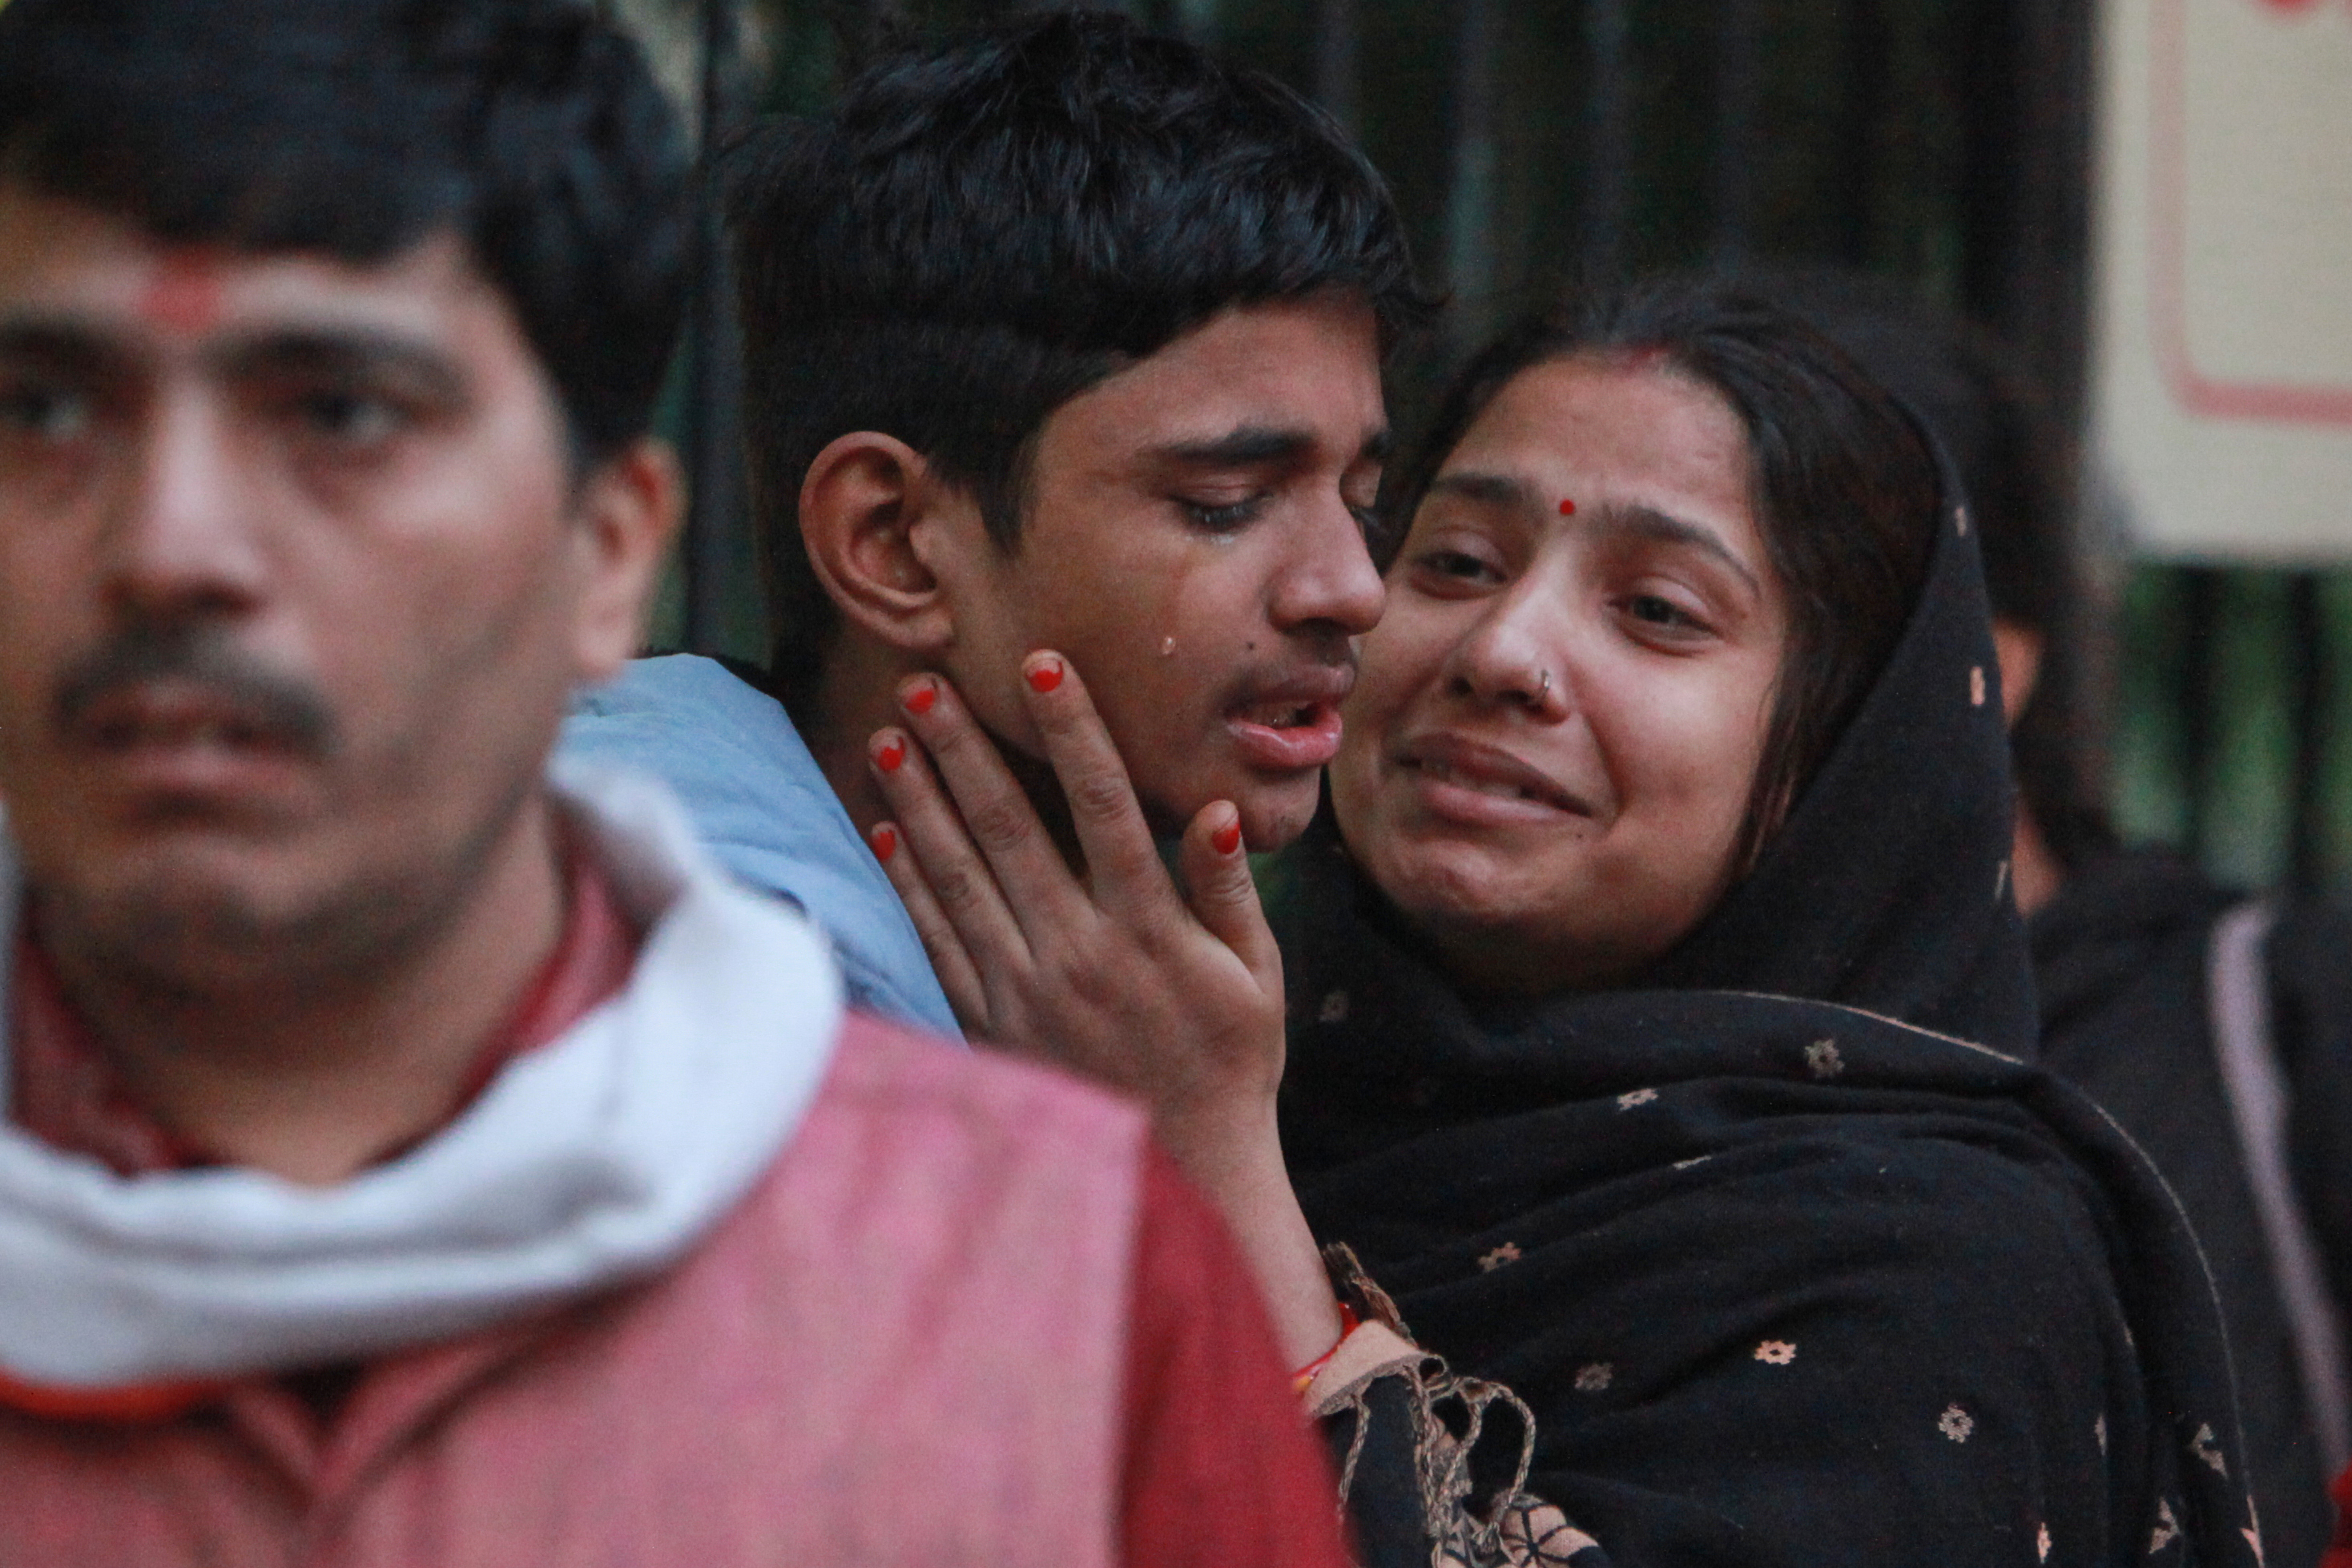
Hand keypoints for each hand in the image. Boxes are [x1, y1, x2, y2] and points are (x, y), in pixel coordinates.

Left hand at [866, 652, 1339, 1363]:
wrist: (1181, 1170)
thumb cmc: (1230, 1062)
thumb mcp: (1255, 976)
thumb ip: (1230, 892)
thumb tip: (1213, 811)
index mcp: (1149, 930)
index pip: (1104, 806)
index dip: (1074, 731)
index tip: (1044, 665)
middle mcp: (1077, 952)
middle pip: (1009, 829)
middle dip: (963, 749)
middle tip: (922, 681)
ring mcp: (1025, 989)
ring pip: (959, 877)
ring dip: (919, 803)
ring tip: (886, 737)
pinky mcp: (990, 1022)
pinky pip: (939, 941)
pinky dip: (908, 884)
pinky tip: (882, 831)